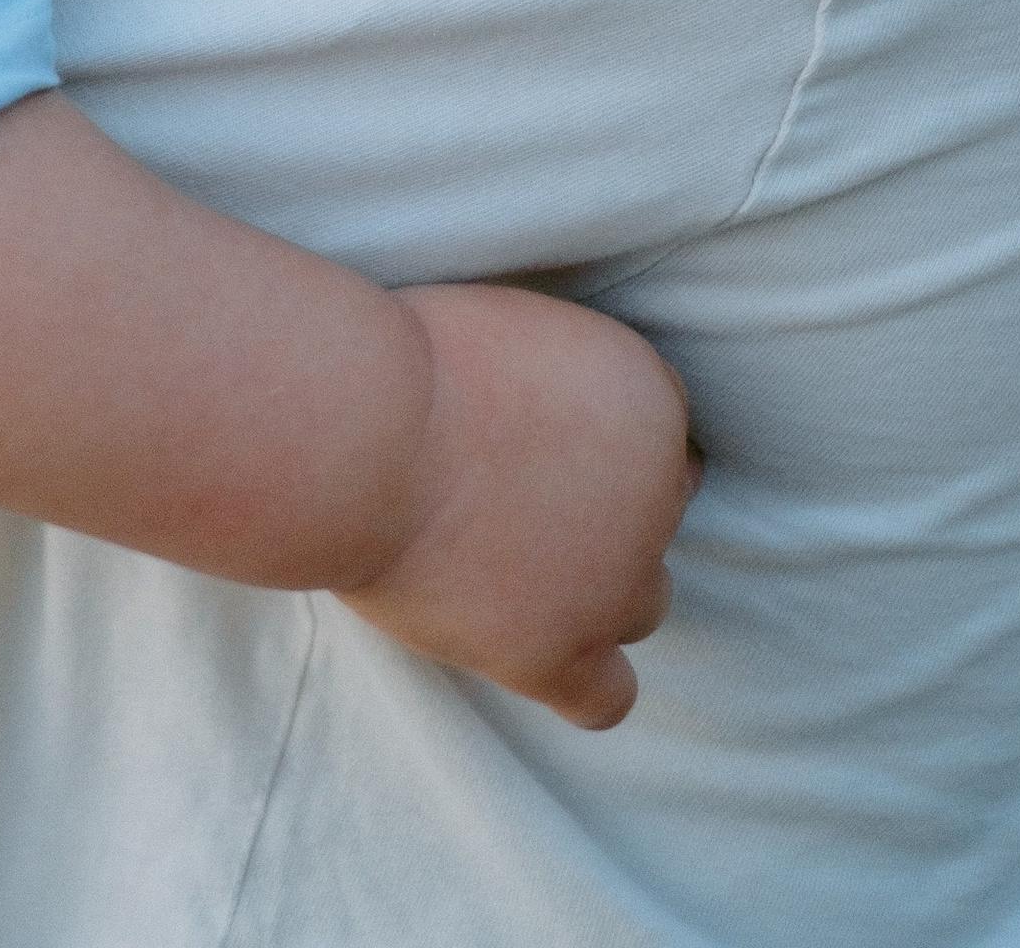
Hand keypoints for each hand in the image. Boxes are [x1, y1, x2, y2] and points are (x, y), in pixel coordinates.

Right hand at [339, 282, 696, 731]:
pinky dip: (588, 681)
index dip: (595, 432)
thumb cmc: (410, 360)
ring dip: (598, 588)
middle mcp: (653, 492)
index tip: (535, 434)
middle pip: (655, 512)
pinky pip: (608, 696)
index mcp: (645, 395)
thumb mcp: (518, 323)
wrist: (362, 432)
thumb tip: (556, 414)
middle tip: (514, 495)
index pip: (657, 424)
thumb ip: (561, 376)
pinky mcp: (554, 653)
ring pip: (645, 603)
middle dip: (600, 505)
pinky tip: (537, 649)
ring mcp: (610, 582)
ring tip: (514, 565)